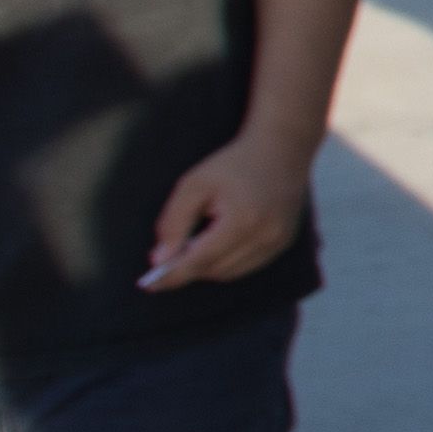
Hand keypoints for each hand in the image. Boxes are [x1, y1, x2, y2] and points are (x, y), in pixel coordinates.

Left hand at [141, 122, 320, 292]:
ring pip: (230, 272)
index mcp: (242, 220)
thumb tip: (160, 259)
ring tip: (196, 240)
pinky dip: (226, 261)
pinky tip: (217, 240)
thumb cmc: (233, 163)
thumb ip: (174, 222)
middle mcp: (265, 236)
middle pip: (214, 270)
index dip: (172, 274)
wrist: (282, 147)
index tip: (148, 284)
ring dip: (207, 265)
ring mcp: (278, 242)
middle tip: (167, 254)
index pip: (200, 260)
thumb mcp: (194, 184)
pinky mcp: (284, 243)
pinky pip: (246, 265)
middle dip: (188, 266)